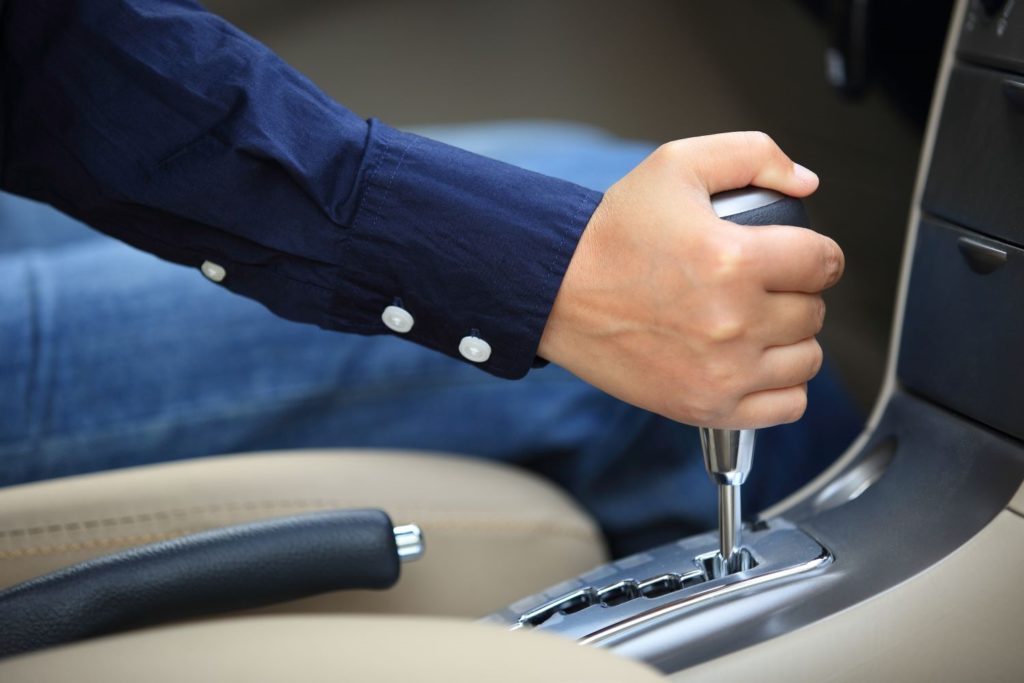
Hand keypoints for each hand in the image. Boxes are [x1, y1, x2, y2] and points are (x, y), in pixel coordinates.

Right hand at [538, 132, 843, 428]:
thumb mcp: (677, 165)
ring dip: (790, 340)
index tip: (796, 257)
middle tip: (758, 286)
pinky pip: (786, 406)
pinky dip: (780, 386)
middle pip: (815, 311)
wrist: (555, 292)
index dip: (814, 253)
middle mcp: (733, 321)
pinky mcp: (705, 406)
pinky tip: (753, 363)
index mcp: (734, 259)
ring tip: (755, 324)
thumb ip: (753, 155)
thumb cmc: (611, 234)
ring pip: (807, 360)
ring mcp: (722, 371)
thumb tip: (805, 183)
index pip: (823, 261)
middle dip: (794, 293)